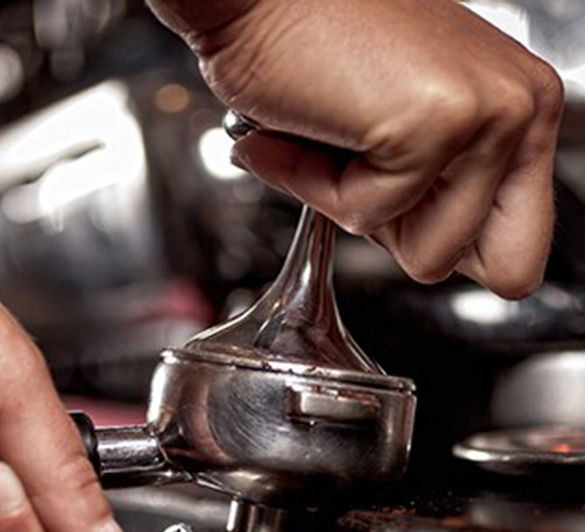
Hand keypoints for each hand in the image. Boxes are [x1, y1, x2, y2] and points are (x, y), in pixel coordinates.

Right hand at [149, 0, 563, 297]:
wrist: (248, 1)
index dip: (438, 243)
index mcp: (520, 106)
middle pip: (490, 267)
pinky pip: (370, 214)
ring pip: (428, 252)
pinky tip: (310, 126)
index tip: (390, 193)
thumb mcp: (391, 131)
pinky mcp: (438, 123)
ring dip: (353, 207)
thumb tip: (432, 257)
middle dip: (406, 238)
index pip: (516, 249)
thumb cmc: (300, 51)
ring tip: (329, 139)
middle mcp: (522, 106)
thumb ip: (428, 193)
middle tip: (360, 169)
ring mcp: (489, 114)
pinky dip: (318, 185)